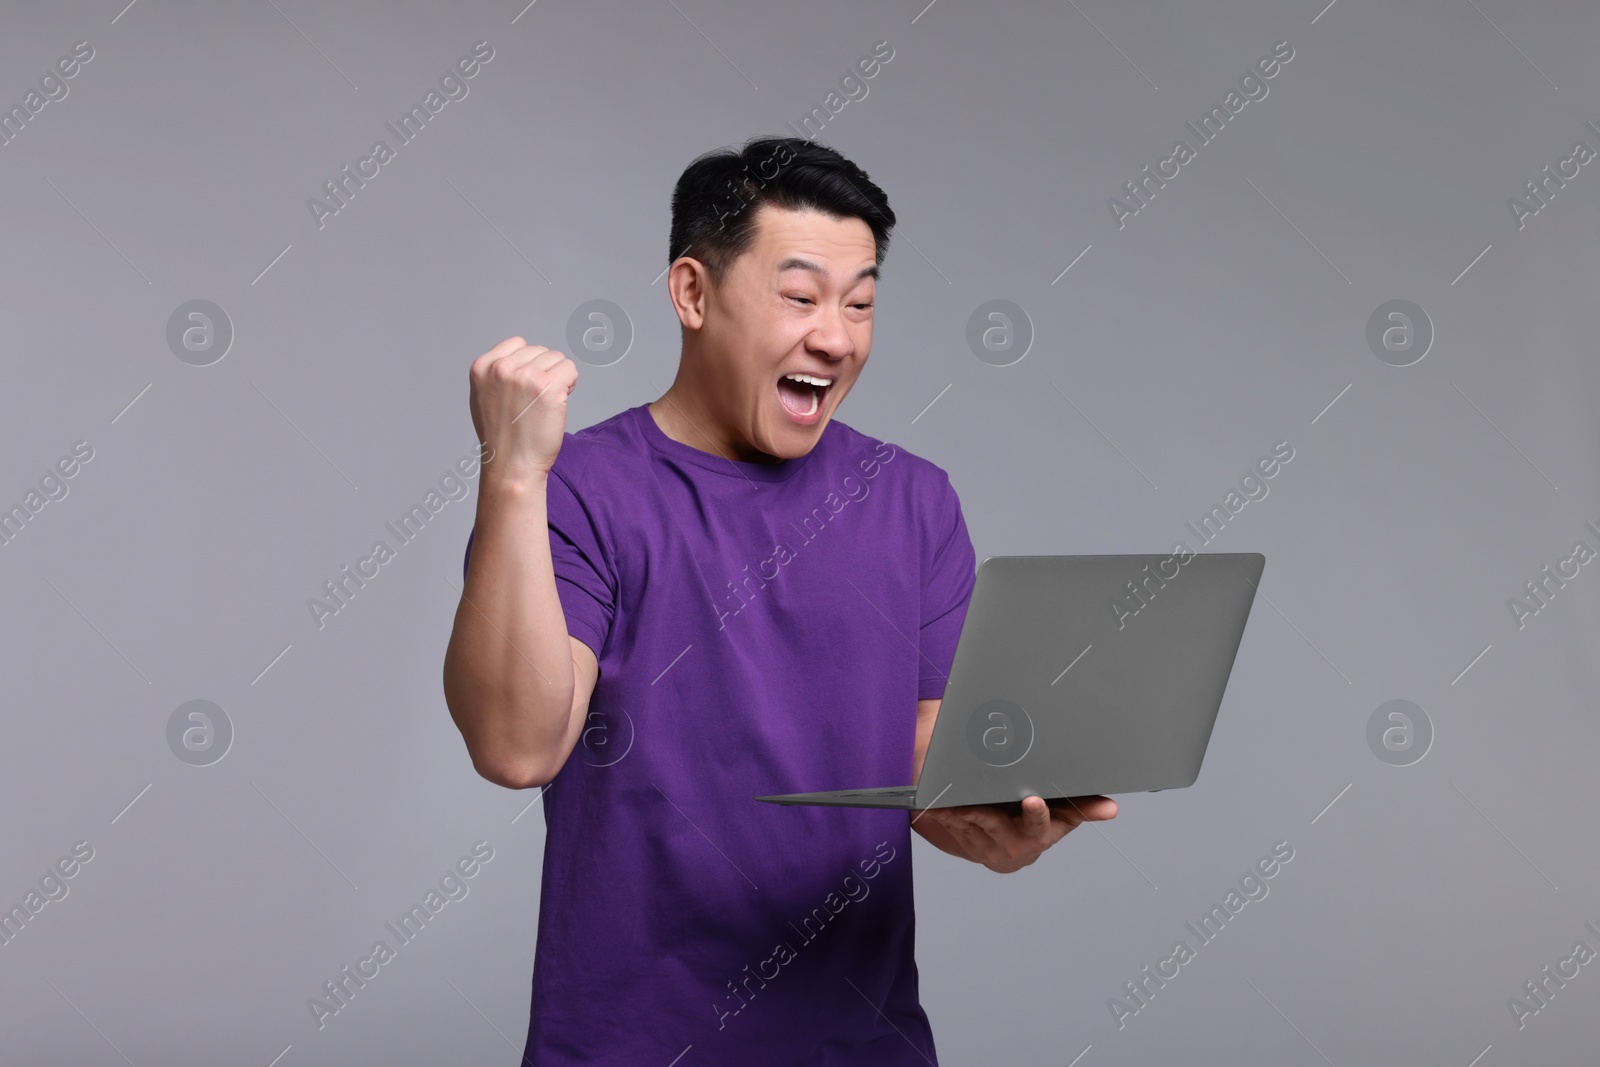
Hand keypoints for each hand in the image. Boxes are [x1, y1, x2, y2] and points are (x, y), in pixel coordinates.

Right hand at [468, 337, 578, 485]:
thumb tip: (522, 358)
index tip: (524, 388)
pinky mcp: (548, 387)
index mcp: (482, 367)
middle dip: (544, 372)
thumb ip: (496, 373)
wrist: (511, 465)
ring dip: (558, 378)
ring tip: (544, 404)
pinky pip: (570, 369)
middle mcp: (502, 368)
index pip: (518, 344)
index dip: (528, 364)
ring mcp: (526, 376)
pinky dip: (570, 384)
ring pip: (558, 358)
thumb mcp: (483, 396)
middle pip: (541, 351)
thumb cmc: (501, 436)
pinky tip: (558, 402)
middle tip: (535, 402)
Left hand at [918, 795, 1116, 873]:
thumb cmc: (1035, 822)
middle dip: (984, 813)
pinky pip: (951, 826)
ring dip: (957, 813)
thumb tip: (1111, 808)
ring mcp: (986, 845)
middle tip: (970, 801)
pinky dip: (942, 815)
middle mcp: (1012, 845)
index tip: (1033, 801)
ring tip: (947, 799)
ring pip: (969, 826)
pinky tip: (933, 804)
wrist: (1005, 845)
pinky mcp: (964, 840)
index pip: (1039, 825)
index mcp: (1038, 835)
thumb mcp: (1061, 815)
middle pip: (997, 825)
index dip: (1036, 815)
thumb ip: (1082, 808)